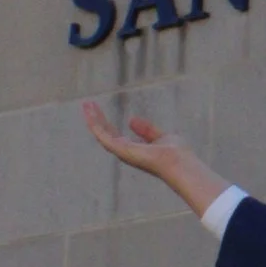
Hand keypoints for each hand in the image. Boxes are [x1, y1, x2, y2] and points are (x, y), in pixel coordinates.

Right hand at [81, 99, 224, 220]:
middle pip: (106, 133)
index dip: (105, 123)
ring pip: (101, 133)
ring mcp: (122, 151)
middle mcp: (125, 152)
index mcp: (133, 150)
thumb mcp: (160, 136)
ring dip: (92, 119)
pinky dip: (95, 123)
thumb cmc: (175, 154)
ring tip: (85, 104)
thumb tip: (130, 120)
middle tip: (87, 104)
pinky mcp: (120, 149)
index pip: (115, 135)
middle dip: (96, 119)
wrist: (180, 162)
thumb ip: (146, 130)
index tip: (97, 110)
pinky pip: (103, 135)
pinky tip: (89, 112)